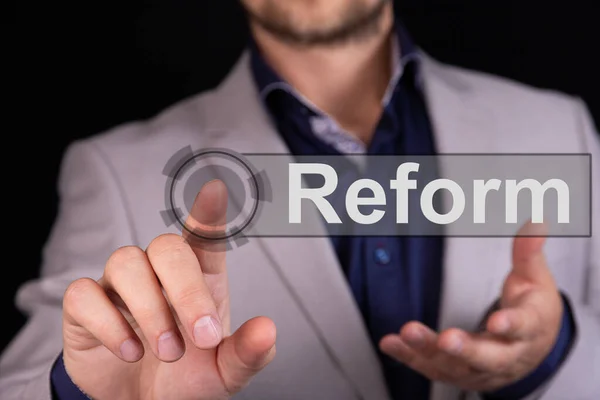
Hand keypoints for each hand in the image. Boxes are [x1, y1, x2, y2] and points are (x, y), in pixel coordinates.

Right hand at [62, 180, 275, 399]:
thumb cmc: (186, 379)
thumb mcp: (224, 374)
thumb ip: (247, 354)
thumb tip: (268, 330)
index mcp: (200, 278)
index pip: (204, 235)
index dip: (208, 212)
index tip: (216, 189)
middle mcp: (159, 272)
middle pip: (166, 247)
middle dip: (186, 292)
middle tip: (201, 339)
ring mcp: (120, 285)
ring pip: (126, 262)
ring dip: (150, 311)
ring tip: (168, 352)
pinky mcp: (85, 305)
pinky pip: (83, 294)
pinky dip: (108, 325)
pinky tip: (128, 351)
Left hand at [379, 222, 562, 391]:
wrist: (532, 349)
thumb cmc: (532, 310)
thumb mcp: (535, 279)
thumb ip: (528, 253)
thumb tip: (535, 222)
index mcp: (531, 329)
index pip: (524, 328)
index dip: (511, 325)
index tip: (497, 321)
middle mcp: (507, 356)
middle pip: (488, 357)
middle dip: (466, 350)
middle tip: (447, 339)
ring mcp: (481, 369)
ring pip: (455, 366)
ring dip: (428, 351)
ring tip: (407, 333)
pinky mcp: (458, 372)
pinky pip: (432, 368)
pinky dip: (410, 358)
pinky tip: (391, 344)